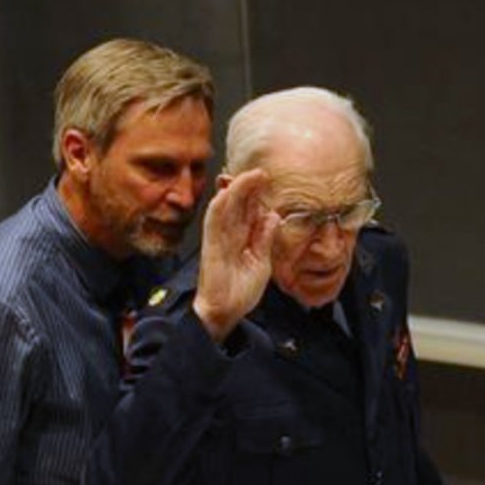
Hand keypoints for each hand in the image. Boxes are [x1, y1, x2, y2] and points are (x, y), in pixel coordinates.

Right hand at [193, 169, 279, 342]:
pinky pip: (213, 222)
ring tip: (250, 176)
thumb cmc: (239, 289)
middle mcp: (229, 234)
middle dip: (248, 186)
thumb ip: (265, 238)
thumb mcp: (261, 261)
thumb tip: (273, 215)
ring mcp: (219, 238)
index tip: (267, 180)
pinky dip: (219, 206)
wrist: (225, 312)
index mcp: (242, 237)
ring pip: (225, 207)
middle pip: (238, 204)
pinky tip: (227, 193)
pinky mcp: (211, 246)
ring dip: (236, 190)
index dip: (256, 194)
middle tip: (261, 172)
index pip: (249, 210)